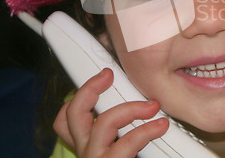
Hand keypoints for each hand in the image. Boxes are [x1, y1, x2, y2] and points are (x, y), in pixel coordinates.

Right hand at [53, 68, 169, 157]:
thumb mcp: (115, 149)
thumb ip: (118, 132)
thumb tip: (142, 105)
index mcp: (84, 146)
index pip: (65, 119)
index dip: (78, 95)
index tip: (101, 77)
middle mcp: (85, 152)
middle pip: (73, 114)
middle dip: (90, 88)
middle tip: (108, 75)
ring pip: (104, 124)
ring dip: (130, 109)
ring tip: (151, 106)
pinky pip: (126, 144)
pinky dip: (146, 131)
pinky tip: (159, 126)